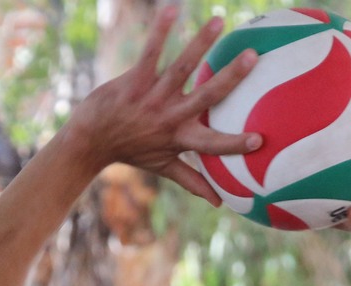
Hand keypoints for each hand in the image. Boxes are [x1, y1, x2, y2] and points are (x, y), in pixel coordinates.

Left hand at [62, 8, 261, 205]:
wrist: (90, 140)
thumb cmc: (131, 151)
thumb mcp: (163, 167)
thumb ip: (193, 180)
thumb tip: (220, 201)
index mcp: (180, 138)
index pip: (213, 144)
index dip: (236, 144)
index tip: (260, 139)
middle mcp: (170, 117)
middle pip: (207, 96)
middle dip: (231, 77)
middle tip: (253, 56)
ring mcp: (152, 97)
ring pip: (181, 67)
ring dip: (201, 43)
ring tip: (220, 21)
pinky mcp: (134, 81)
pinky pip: (150, 52)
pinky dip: (161, 31)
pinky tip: (172, 9)